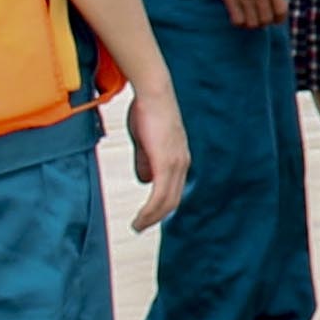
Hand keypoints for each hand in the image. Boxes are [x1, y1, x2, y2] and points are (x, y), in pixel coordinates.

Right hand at [122, 83, 192, 231]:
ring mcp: (176, 164)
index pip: (174, 191)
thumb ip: (146, 161)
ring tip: (137, 227)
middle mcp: (182, 164)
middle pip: (172, 201)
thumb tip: (145, 180)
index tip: (148, 216)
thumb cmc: (147, 111)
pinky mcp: (166, 162)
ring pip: (166, 202)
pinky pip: (158, 195)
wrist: (153, 93)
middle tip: (140, 227)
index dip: (161, 207)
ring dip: (150, 218)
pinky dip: (149, 211)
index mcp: (179, 159)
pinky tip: (139, 218)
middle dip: (155, 218)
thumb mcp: (146, 141)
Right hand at [222, 0, 288, 28]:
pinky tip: (241, 16)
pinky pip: (237, 20)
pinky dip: (239, 22)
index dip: (279, 19)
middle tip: (261, 18)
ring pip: (251, 23)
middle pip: (265, 20)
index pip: (280, 11)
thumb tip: (277, 12)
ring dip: (252, 23)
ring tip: (251, 18)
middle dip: (265, 22)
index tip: (276, 20)